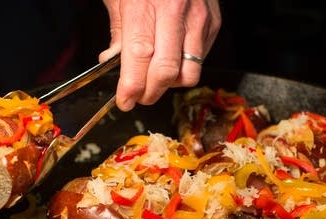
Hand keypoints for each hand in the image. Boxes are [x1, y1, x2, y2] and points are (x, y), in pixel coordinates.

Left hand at [99, 0, 220, 110]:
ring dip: (170, 85)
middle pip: (166, 72)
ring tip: (157, 78)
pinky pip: (201, 59)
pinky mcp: (213, 22)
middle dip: (150, 93)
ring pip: (189, 73)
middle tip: (139, 95)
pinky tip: (173, 56)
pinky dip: (185, 67)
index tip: (124, 101)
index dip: (131, 86)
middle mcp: (176, 11)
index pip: (139, 56)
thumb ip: (118, 30)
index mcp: (146, 3)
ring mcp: (199, 18)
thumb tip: (112, 61)